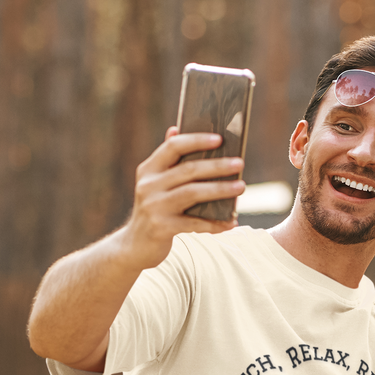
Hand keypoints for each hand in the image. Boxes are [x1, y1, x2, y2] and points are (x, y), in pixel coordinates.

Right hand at [121, 126, 245, 266]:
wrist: (134, 245)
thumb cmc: (152, 210)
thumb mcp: (153, 183)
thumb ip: (166, 159)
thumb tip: (176, 128)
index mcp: (148, 170)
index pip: (173, 147)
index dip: (196, 140)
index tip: (219, 139)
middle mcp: (148, 186)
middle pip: (188, 170)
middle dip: (217, 166)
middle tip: (239, 163)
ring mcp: (154, 207)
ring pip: (193, 193)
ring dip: (220, 190)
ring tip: (241, 187)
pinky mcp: (161, 228)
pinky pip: (194, 223)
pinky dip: (215, 223)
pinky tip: (231, 222)